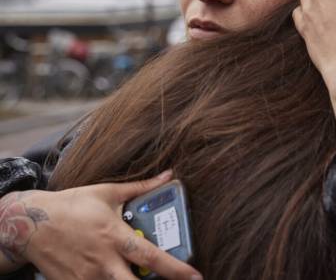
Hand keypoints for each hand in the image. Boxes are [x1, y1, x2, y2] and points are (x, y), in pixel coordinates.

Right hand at [0, 171, 202, 279]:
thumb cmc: (72, 205)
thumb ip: (141, 188)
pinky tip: (113, 273)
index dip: (176, 270)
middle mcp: (103, 262)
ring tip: (137, 273)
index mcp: (115, 237)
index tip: (196, 276)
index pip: (152, 257)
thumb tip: (169, 175)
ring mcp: (87, 277)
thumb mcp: (108, 192)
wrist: (29, 223)